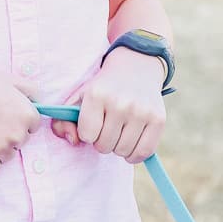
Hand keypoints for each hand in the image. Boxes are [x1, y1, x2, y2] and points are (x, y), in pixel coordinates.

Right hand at [0, 62, 40, 173]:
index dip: (16, 118)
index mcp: (28, 115)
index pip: (32, 127)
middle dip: (7, 133)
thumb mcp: (9, 79)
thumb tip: (44, 105)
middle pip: (19, 143)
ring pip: (5, 156)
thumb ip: (33, 91)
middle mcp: (16, 136)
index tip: (0, 110)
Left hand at [68, 47, 166, 163]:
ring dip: (118, 147)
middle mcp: (120, 103)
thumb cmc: (103, 87)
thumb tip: (73, 141)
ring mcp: (141, 111)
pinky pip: (144, 152)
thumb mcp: (79, 97)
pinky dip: (135, 155)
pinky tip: (131, 144)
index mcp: (97, 95)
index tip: (93, 122)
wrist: (136, 66)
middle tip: (107, 126)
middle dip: (102, 140)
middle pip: (104, 146)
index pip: (86, 135)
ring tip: (119, 131)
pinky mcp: (158, 119)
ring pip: (122, 151)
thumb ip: (63, 121)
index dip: (88, 133)